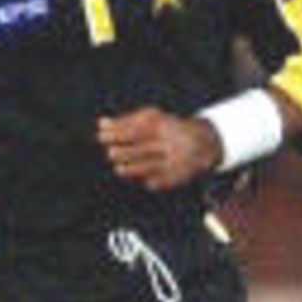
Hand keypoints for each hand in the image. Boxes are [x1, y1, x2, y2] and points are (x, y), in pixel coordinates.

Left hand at [97, 108, 220, 191]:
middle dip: (122, 152)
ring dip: (129, 169)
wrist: (201, 144)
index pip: (135, 130)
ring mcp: (172, 161)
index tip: (101, 136)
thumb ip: (124, 121)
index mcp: (162, 126)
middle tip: (110, 153)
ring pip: (147, 168)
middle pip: (140, 150)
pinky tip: (140, 177)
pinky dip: (145, 179)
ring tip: (118, 168)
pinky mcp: (174, 178)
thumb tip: (101, 124)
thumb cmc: (165, 129)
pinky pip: (155, 181)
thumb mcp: (149, 119)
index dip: (116, 134)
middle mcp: (169, 143)